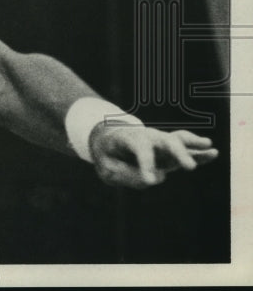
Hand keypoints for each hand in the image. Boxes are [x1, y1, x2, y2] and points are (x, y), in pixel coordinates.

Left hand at [89, 124, 218, 188]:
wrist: (110, 139)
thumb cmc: (108, 154)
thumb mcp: (106, 168)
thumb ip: (124, 174)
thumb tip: (155, 178)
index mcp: (128, 137)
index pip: (139, 149)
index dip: (145, 164)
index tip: (149, 181)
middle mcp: (147, 137)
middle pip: (164, 140)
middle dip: (177, 153)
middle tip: (189, 167)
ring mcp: (160, 143)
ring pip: (178, 141)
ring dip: (194, 147)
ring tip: (211, 150)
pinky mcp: (169, 152)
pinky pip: (186, 149)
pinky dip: (198, 151)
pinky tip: (212, 153)